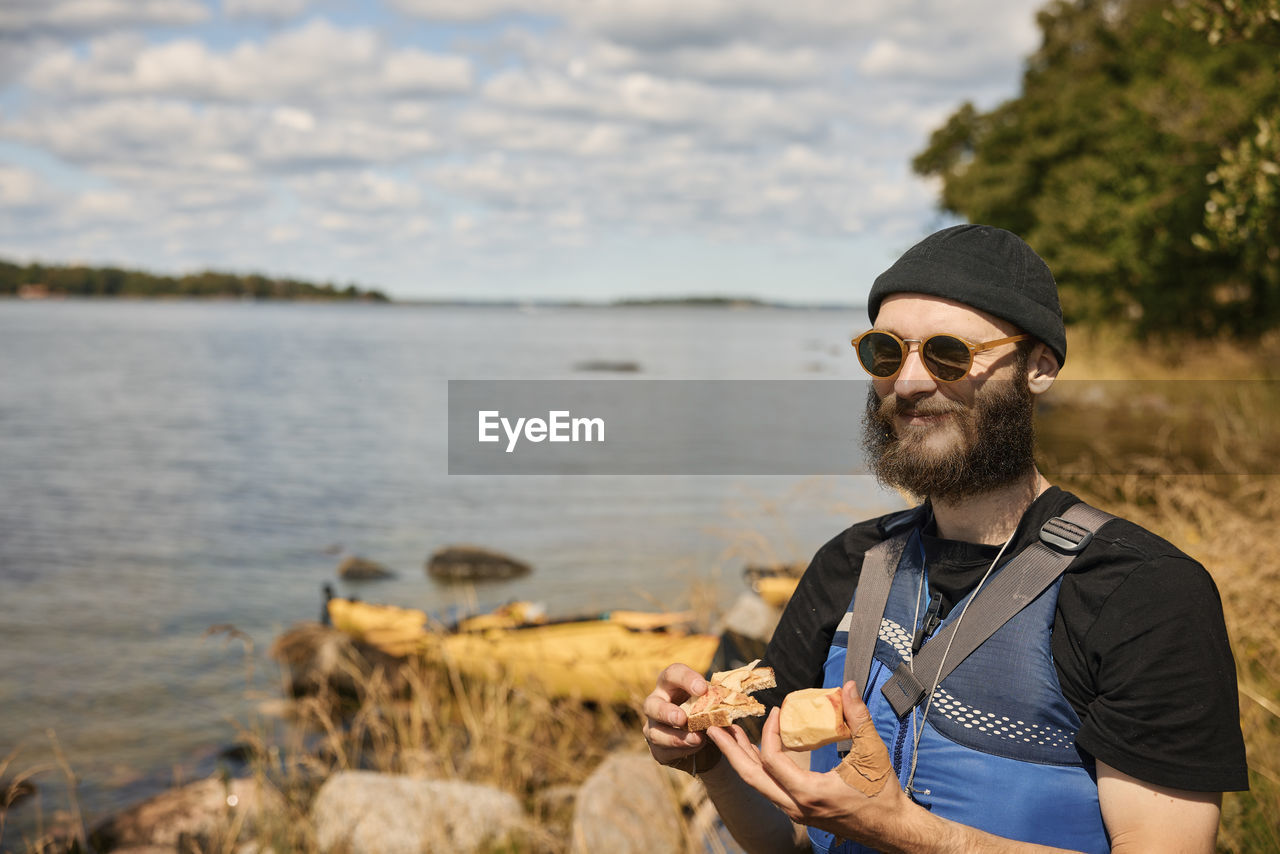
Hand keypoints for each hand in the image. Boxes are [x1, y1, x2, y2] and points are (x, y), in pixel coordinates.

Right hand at [642, 663, 717, 771]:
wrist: (702, 739)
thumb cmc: (706, 711)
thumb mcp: (713, 703)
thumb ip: (719, 701)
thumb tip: (734, 700)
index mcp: (671, 684)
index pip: (673, 674)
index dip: (686, 679)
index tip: (702, 689)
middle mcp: (657, 703)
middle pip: (651, 704)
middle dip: (665, 712)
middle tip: (682, 718)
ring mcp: (654, 726)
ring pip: (654, 732)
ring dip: (675, 737)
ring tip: (696, 739)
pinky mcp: (656, 747)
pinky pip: (663, 750)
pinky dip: (680, 750)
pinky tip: (695, 748)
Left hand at [708, 681, 913, 847]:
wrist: (891, 829)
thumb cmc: (883, 793)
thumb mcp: (872, 752)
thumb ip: (858, 717)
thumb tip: (848, 686)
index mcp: (809, 793)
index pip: (772, 761)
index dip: (768, 732)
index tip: (775, 711)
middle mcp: (795, 806)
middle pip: (751, 778)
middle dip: (730, 751)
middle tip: (713, 727)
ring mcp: (796, 811)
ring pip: (758, 785)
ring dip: (741, 759)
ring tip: (728, 735)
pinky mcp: (799, 810)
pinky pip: (769, 788)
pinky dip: (757, 768)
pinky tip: (754, 752)